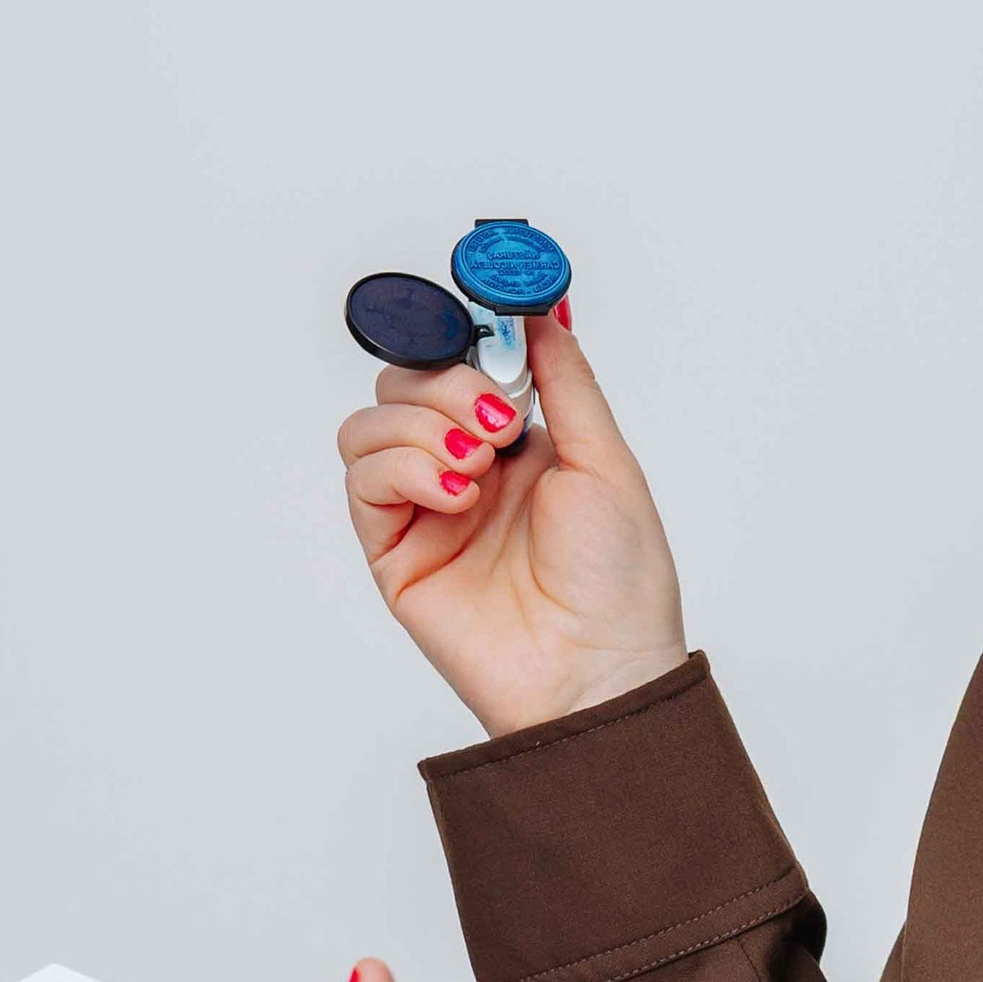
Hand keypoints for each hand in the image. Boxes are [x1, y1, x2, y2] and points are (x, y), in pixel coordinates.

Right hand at [338, 305, 689, 737]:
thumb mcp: (606, 459)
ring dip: (421, 426)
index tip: (484, 327)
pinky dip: (403, 468)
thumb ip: (565, 379)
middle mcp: (466, 470)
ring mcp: (426, 510)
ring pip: (370, 425)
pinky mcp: (394, 551)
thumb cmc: (619, 582)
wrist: (598, 670)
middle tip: (495, 421)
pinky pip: (364, 481)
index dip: (463, 340)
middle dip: (444, 384)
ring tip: (478, 467)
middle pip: (405, 383)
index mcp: (520, 444)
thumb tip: (537, 311)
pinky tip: (456, 494)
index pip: (460, 364)